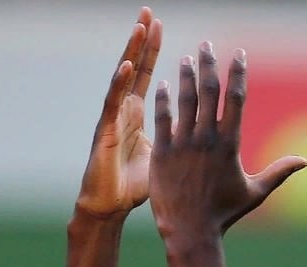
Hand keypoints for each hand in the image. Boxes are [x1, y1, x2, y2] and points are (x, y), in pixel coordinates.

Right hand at [73, 8, 162, 223]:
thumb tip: (200, 136)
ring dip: (131, 52)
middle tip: (149, 13)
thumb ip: (178, 140)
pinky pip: (113, 102)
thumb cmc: (135, 187)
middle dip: (142, 41)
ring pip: (122, 78)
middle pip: (133, 68)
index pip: (145, 74)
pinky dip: (119, 83)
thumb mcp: (164, 157)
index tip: (161, 26)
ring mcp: (113, 118)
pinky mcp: (105, 131)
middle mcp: (124, 110)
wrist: (110, 207)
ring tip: (140, 28)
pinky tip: (127, 64)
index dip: (152, 51)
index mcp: (137, 114)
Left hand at [149, 42, 305, 266]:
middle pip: (209, 92)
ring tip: (188, 58)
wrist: (191, 231)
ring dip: (187, 76)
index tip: (239, 54)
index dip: (238, 73)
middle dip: (209, 65)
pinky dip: (164, 100)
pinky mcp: (164, 152)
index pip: (236, 99)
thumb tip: (306, 161)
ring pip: (186, 101)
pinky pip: (163, 119)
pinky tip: (164, 84)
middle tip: (207, 45)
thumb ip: (280, 172)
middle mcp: (207, 138)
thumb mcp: (255, 192)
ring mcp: (184, 144)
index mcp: (230, 143)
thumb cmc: (224, 214)